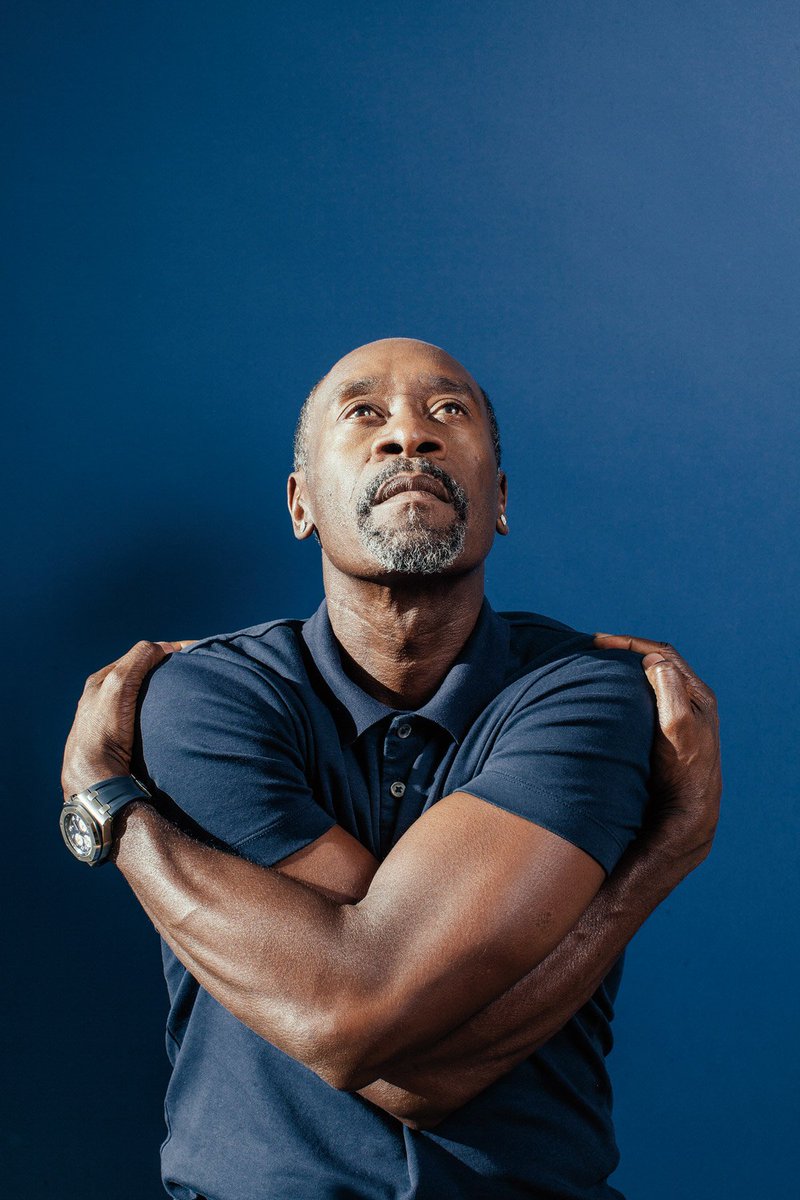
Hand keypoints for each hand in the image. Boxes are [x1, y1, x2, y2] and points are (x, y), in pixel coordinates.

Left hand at [61, 639, 196, 798]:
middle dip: (168, 672)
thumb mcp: (118, 684)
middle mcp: (106, 698)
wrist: (97, 778)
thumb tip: (166, 647)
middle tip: (194, 673)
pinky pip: (151, 718)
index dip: (166, 651)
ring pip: (149, 698)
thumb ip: (138, 659)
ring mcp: (116, 720)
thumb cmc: (103, 729)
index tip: (192, 653)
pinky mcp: (126, 740)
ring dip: (169, 694)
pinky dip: (166, 713)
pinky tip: (177, 718)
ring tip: (190, 695)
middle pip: (144, 677)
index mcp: (102, 681)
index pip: (139, 657)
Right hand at [593, 634, 720, 876]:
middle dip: (623, 653)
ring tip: (593, 668)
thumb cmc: (682, 773)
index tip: (599, 642)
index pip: (661, 654)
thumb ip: (669, 691)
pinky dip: (619, 693)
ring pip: (644, 684)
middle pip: (653, 665)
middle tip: (592, 650)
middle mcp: (688, 703)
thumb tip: (653, 660)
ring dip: (620, 673)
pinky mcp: (659, 734)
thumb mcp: (678, 728)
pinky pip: (638, 702)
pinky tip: (601, 698)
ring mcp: (674, 718)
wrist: (682, 813)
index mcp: (697, 695)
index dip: (630, 644)